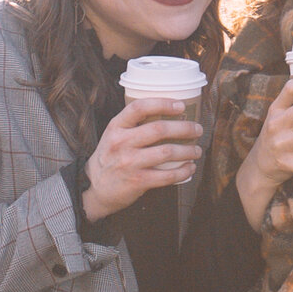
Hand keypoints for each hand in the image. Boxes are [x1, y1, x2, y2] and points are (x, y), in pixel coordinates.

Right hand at [82, 97, 204, 223]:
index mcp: (116, 127)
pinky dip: (184, 171)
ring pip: (167, 152)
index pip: (139, 108)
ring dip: (188, 150)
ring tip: (197, 150)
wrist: (95, 187)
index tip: (181, 106)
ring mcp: (129, 163)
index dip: (162, 104)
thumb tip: (168, 113)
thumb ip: (133, 124)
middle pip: (159, 129)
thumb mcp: (114, 135)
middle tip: (197, 129)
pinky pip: (167, 176)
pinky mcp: (138, 181)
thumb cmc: (111, 157)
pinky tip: (190, 168)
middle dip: (184, 128)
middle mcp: (121, 143)